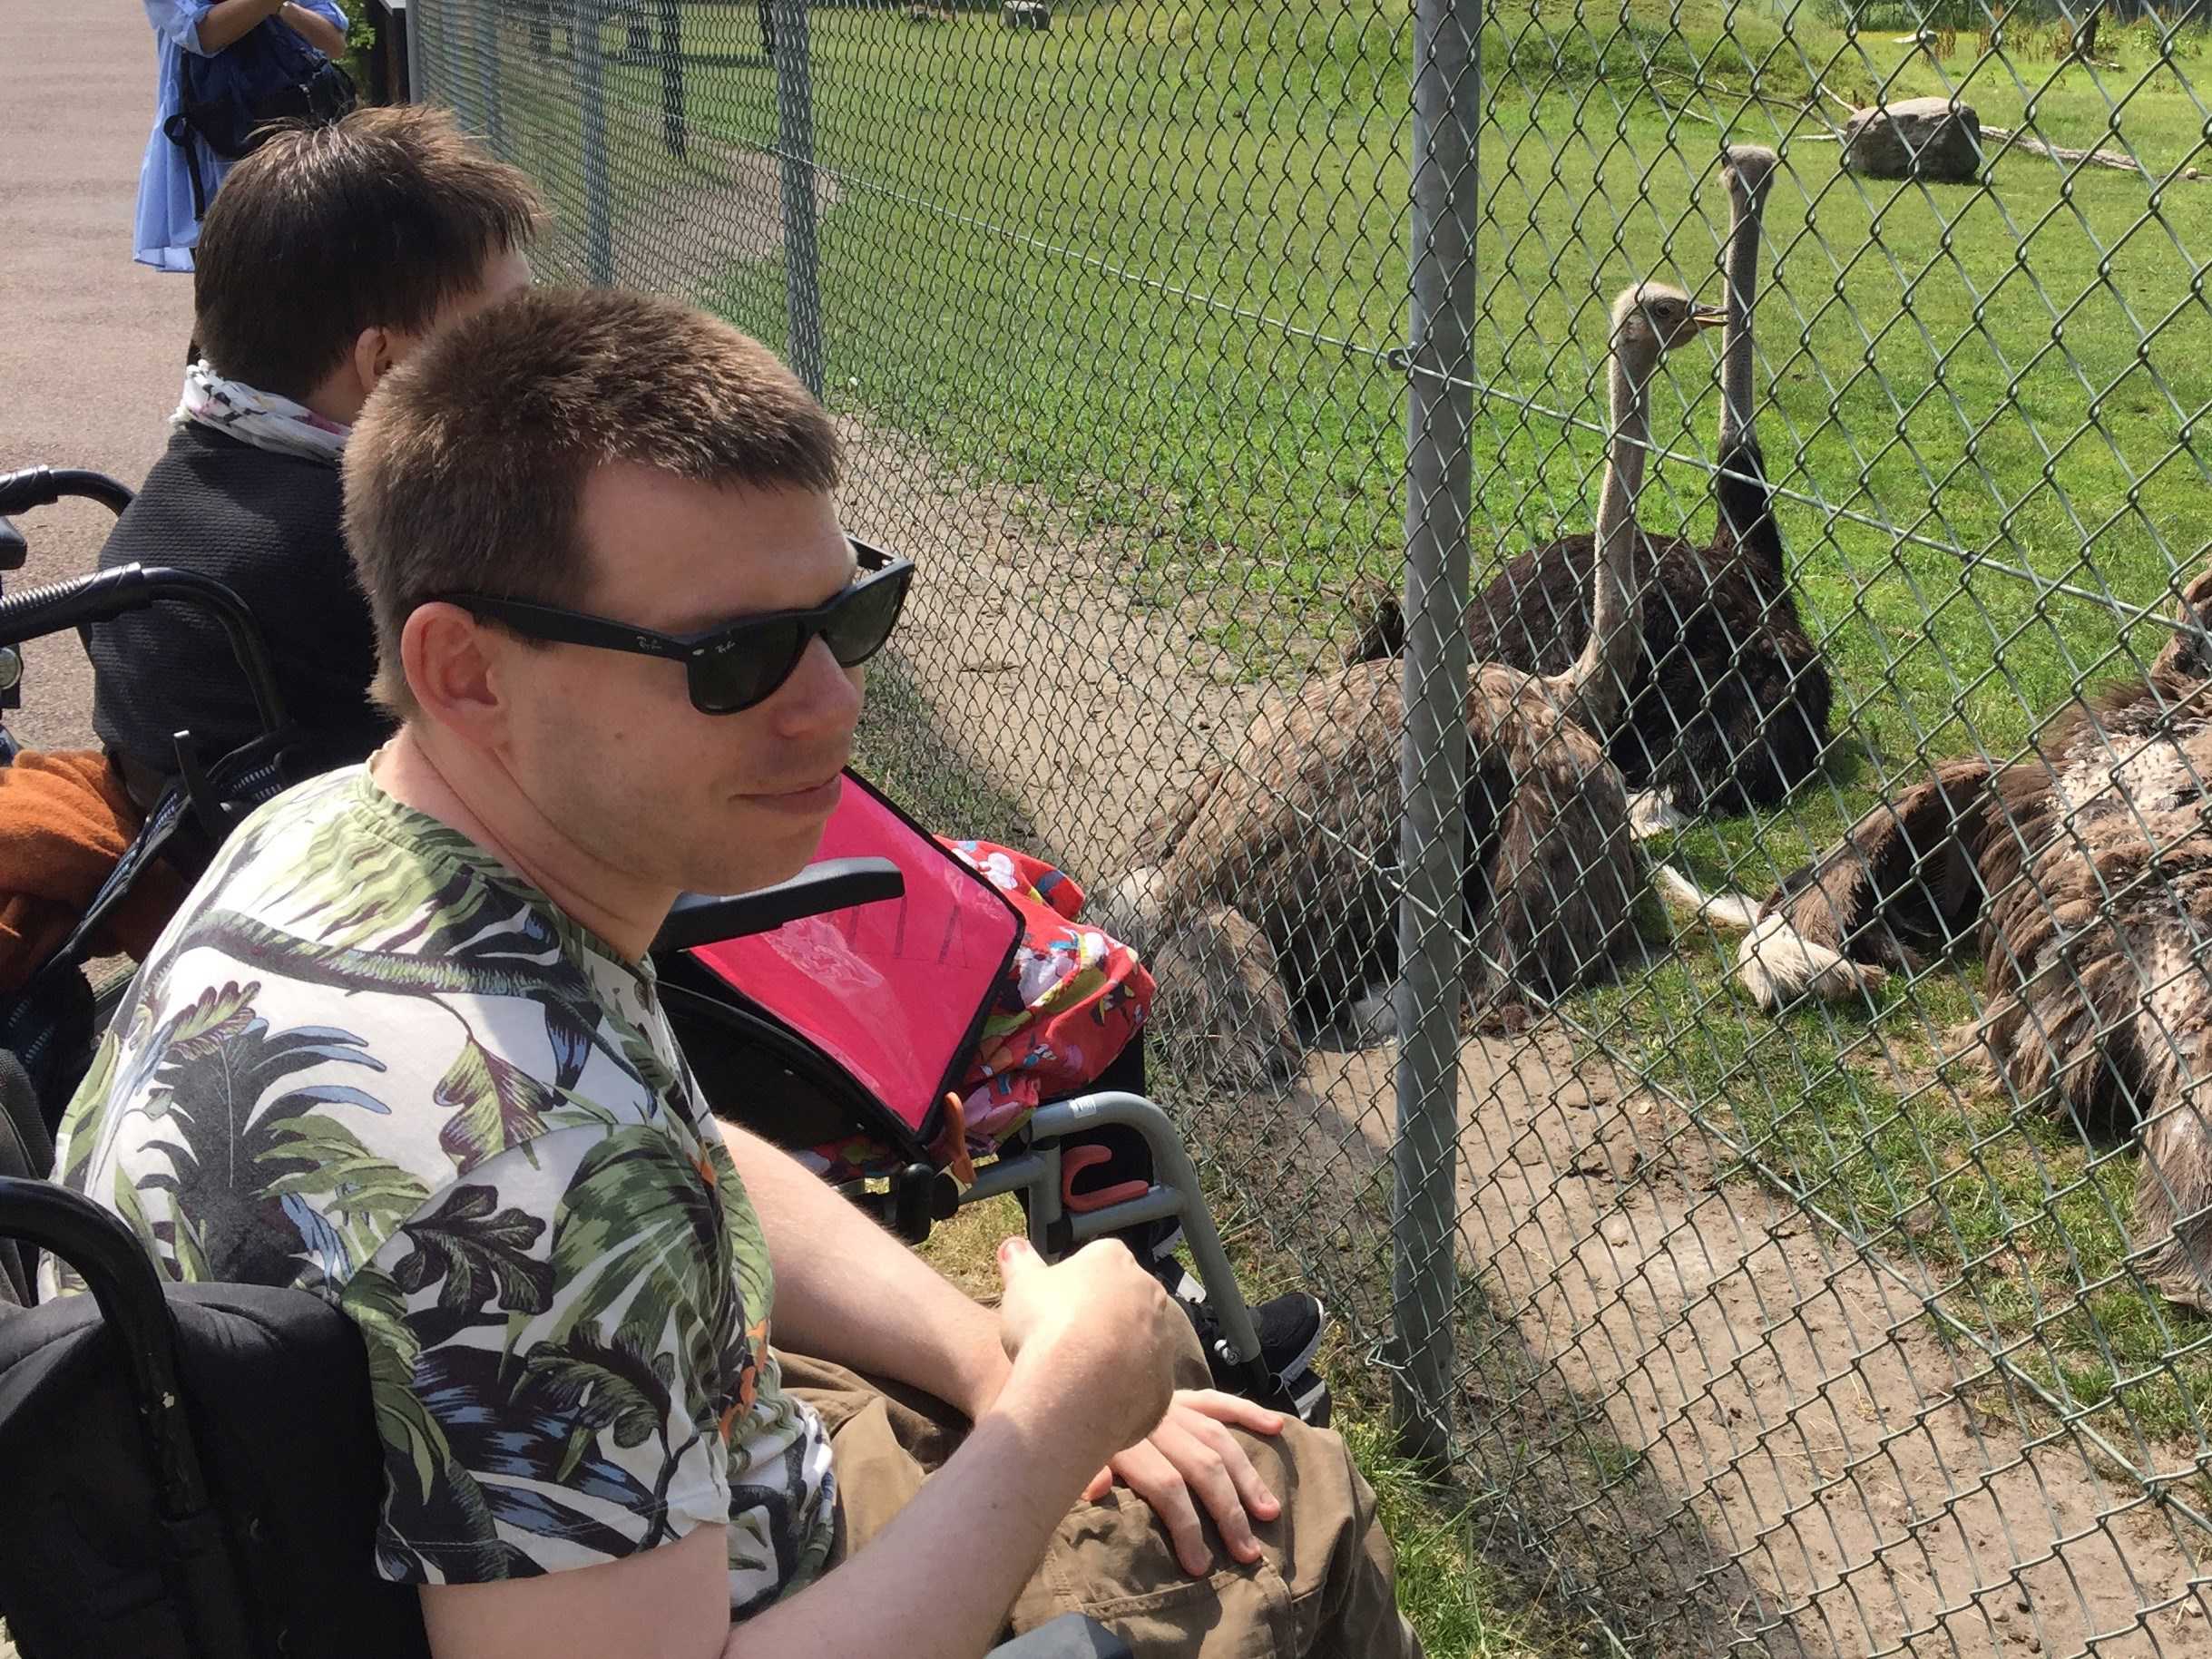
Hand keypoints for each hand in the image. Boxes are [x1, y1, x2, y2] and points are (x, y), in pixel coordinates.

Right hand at [994, 1236, 1180, 1459]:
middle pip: (1125, 1300)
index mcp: (1114, 1259)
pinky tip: (1094, 1401)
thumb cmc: (1046, 1323)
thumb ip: (1021, 1264)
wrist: (1076, 1384)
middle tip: (1067, 1341)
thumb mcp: (1021, 1286)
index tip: (1055, 1306)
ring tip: (1078, 1375)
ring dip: (1116, 1355)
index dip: (1075, 1284)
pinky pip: (1143, 1385)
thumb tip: (1013, 1248)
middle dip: (1102, 1317)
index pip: (1099, 1261)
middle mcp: (1148, 1292)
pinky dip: (1123, 1392)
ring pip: (1138, 1343)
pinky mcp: (1164, 1383)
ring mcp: (1162, 1338)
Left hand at [1083, 1390, 1285, 1575]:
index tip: (1199, 1566)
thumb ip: (1083, 1470)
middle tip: (1246, 1553)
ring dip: (1247, 1476)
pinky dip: (1248, 1412)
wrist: (1065, 1380)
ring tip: (1268, 1513)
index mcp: (1126, 1442)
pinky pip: (1218, 1401)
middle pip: (1201, 1467)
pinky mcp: (1178, 1394)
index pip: (1166, 1487)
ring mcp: (1171, 1405)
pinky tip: (1275, 1428)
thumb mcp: (1065, 1455)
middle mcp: (1155, 1422)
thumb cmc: (1063, 1435)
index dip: (1186, 1526)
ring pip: (1219, 1439)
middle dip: (1227, 1512)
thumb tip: (1094, 1489)